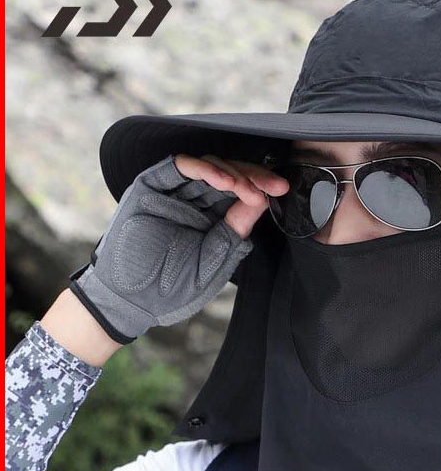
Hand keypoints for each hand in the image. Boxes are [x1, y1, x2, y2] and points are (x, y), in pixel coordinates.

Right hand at [68, 153, 288, 344]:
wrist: (130, 303)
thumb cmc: (171, 291)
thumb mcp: (213, 262)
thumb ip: (234, 232)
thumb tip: (261, 200)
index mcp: (212, 222)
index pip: (241, 196)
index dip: (261, 189)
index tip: (280, 190)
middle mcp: (194, 204)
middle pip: (229, 176)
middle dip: (253, 177)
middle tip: (272, 185)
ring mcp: (172, 194)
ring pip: (207, 167)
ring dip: (230, 172)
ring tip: (244, 187)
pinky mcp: (150, 187)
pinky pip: (178, 167)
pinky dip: (201, 167)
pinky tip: (221, 179)